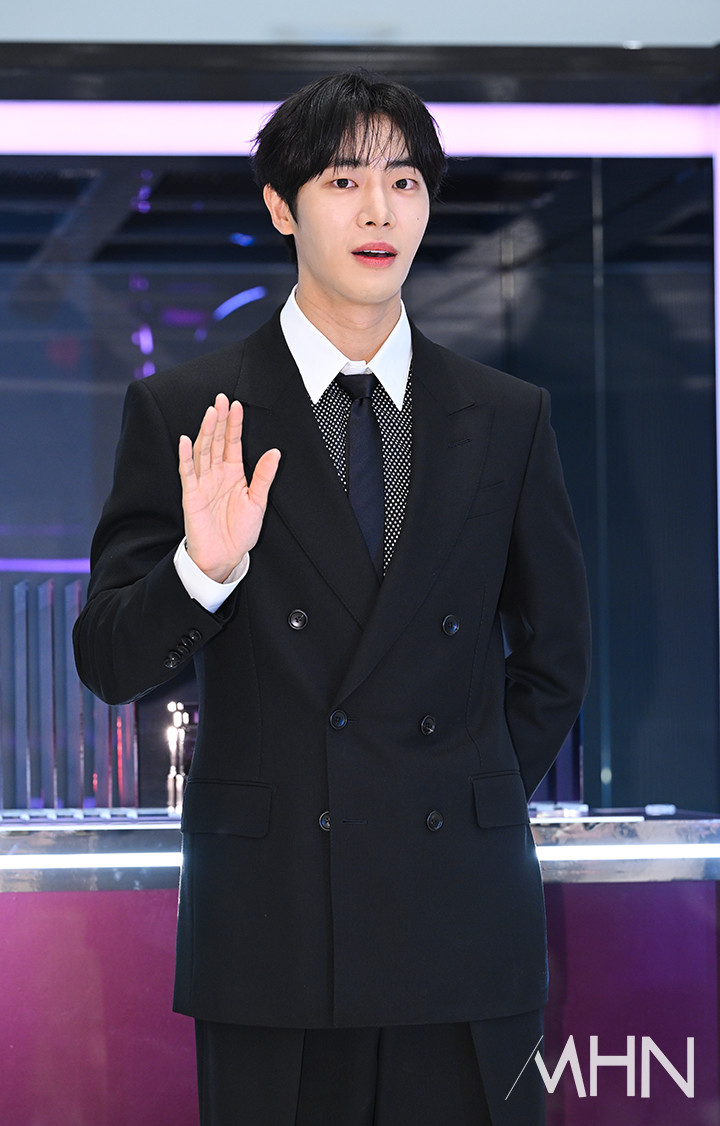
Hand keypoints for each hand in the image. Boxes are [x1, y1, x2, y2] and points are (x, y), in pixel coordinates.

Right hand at [178, 393, 279, 581]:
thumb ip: (264, 476)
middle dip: (219, 420)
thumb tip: (275, 452)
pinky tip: (185, 440)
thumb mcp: (258, 502)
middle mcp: (217, 474)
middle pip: (216, 441)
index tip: (236, 404)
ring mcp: (202, 482)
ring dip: (205, 432)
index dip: (234, 424)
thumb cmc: (239, 531)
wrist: (225, 556)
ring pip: (203, 451)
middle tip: (220, 399)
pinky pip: (187, 472)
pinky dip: (186, 457)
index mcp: (233, 473)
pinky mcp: (191, 495)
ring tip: (209, 414)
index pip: (233, 443)